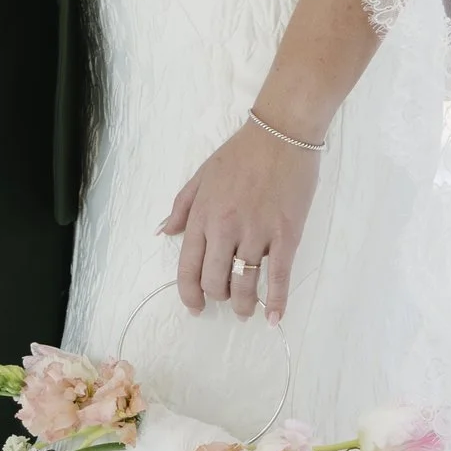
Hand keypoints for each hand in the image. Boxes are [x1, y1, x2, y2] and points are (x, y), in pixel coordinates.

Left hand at [162, 117, 322, 320]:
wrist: (282, 133)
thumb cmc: (241, 152)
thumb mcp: (201, 175)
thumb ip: (182, 206)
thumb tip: (164, 232)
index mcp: (202, 216)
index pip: (188, 268)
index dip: (190, 294)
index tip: (195, 307)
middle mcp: (225, 229)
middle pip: (216, 282)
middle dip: (219, 298)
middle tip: (227, 300)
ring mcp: (257, 234)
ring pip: (245, 284)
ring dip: (244, 305)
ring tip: (246, 310)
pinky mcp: (286, 235)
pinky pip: (279, 276)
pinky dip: (276, 302)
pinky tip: (273, 318)